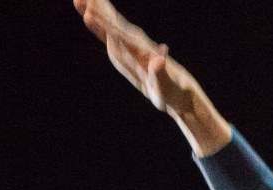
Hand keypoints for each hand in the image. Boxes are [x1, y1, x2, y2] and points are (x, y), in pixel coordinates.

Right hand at [73, 0, 230, 155]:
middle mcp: (136, 45)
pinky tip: (92, 16)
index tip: (89, 15)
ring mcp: (133, 47)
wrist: (183, 92)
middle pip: (113, 25)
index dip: (103, 26)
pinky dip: (102, 24)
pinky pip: (113, 34)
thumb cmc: (174, 94)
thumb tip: (158, 60)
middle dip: (97, 11)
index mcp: (141, 53)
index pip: (118, 36)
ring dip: (98, 12)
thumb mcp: (168, 89)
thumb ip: (161, 75)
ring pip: (112, 25)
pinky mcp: (130, 51)